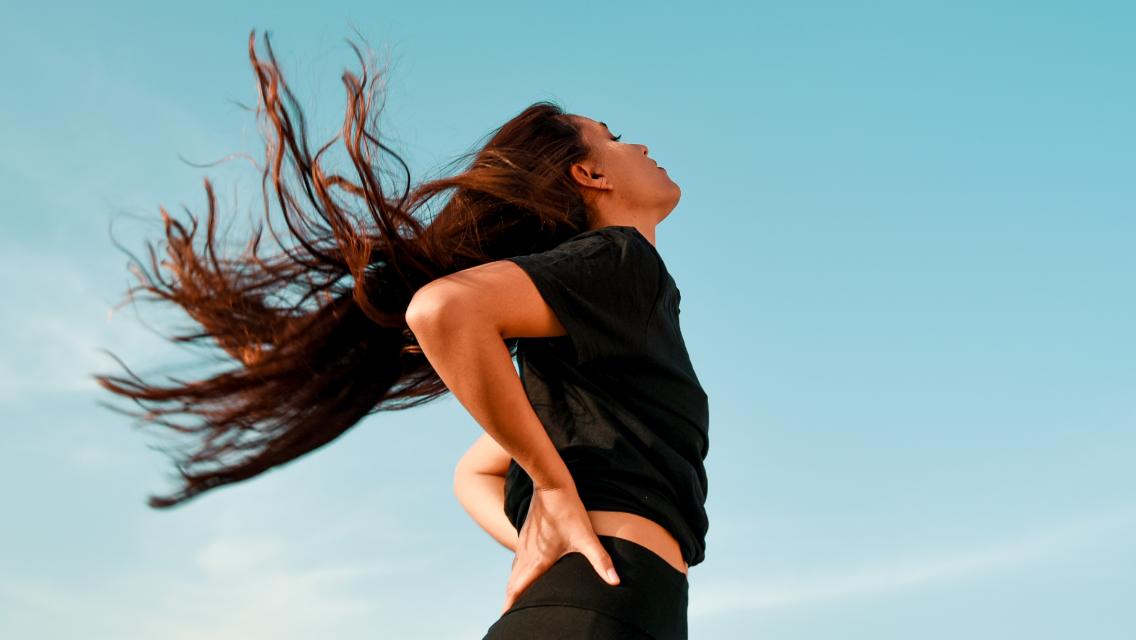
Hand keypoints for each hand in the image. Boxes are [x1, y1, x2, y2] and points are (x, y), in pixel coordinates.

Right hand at [500, 483, 620, 614]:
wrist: (550, 483)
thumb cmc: (567, 510)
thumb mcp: (585, 537)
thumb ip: (600, 560)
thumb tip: (616, 581)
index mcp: (537, 560)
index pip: (518, 589)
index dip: (510, 605)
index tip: (506, 618)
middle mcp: (526, 554)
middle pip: (513, 583)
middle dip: (511, 600)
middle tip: (509, 615)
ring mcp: (524, 543)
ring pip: (515, 570)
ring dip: (514, 585)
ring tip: (517, 598)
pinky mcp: (527, 534)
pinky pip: (519, 558)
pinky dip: (519, 571)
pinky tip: (527, 570)